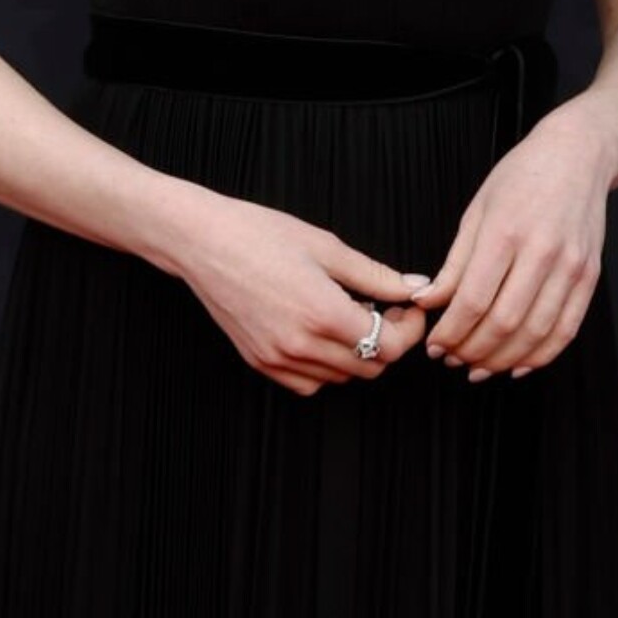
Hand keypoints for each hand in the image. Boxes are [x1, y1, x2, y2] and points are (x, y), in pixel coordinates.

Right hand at [181, 192, 438, 396]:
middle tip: (384, 309)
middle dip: (387, 341)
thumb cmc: (260, 234)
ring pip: (341, 377)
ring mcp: (277, 358)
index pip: (390, 347)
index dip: (409, 330)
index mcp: (323, 313)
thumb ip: (376, 275)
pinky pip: (308, 383)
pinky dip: (324, 367)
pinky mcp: (260, 362)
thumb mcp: (327, 247)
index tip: (407, 308)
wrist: (202, 242)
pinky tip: (319, 334)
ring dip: (356, 354)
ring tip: (346, 316)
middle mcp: (300, 344)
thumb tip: (415, 287)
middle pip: (370, 367)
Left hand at [415, 99, 614, 376]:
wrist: (578, 156)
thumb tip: (428, 302)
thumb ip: (454, 264)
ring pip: (536, 332)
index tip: (435, 347)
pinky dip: (542, 355)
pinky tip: (518, 365)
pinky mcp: (590, 277)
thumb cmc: (521, 178)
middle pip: (504, 322)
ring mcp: (571, 267)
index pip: (474, 300)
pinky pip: (566, 329)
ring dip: (503, 359)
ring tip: (479, 368)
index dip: (451, 333)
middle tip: (453, 361)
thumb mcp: (476, 212)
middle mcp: (542, 253)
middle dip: (473, 351)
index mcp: (505, 233)